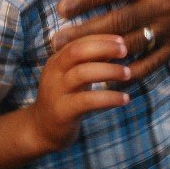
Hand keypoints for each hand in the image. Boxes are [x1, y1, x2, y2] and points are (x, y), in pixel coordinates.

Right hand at [26, 35, 130, 153]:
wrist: (41, 130)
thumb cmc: (65, 98)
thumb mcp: (75, 76)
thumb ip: (91, 61)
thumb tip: (118, 45)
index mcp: (57, 60)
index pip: (79, 41)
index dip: (101, 39)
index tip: (121, 40)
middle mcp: (53, 73)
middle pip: (77, 51)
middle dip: (103, 47)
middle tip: (125, 51)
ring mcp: (56, 92)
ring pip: (82, 73)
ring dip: (109, 71)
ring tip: (128, 73)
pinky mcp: (63, 112)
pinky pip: (88, 101)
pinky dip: (109, 97)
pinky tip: (124, 99)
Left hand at [53, 0, 169, 78]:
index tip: (62, 7)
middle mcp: (164, 4)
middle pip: (119, 21)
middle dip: (85, 32)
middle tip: (55, 40)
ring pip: (131, 45)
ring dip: (100, 54)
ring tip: (72, 59)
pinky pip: (151, 65)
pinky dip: (128, 74)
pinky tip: (106, 78)